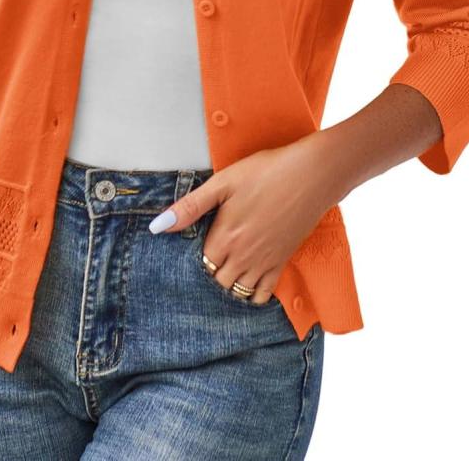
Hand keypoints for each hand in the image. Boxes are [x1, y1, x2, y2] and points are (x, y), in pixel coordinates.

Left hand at [148, 132, 351, 304]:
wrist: (311, 175)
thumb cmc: (266, 172)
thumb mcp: (223, 182)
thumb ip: (190, 207)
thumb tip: (157, 227)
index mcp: (224, 237)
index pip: (199, 265)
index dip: (192, 260)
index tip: (190, 250)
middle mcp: (243, 256)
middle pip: (216, 282)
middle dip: (208, 275)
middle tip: (206, 262)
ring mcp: (264, 262)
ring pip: (237, 292)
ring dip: (227, 286)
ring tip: (222, 272)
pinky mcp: (282, 262)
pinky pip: (263, 294)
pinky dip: (252, 295)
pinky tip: (246, 282)